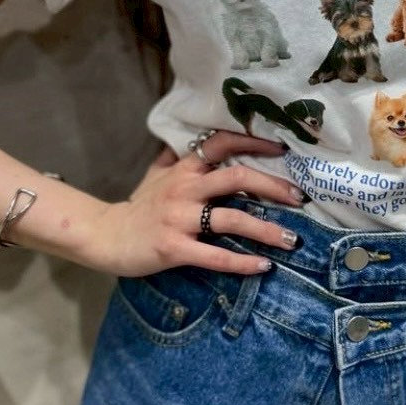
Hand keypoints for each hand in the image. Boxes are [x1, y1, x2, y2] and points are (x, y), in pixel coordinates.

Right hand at [85, 131, 306, 277]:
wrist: (107, 236)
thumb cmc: (139, 205)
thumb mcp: (157, 173)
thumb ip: (178, 156)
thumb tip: (197, 137)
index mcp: (185, 169)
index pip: (221, 144)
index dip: (252, 142)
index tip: (281, 149)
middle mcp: (185, 188)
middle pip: (236, 178)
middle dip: (272, 186)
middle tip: (298, 197)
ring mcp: (179, 219)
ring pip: (231, 219)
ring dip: (265, 230)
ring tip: (291, 240)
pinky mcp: (173, 248)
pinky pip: (213, 256)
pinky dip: (240, 263)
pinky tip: (263, 267)